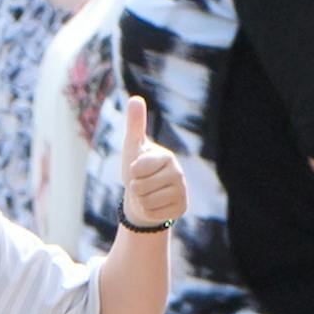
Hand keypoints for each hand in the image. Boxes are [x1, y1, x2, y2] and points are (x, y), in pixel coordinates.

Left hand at [119, 96, 185, 229]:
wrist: (146, 195)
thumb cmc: (138, 169)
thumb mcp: (133, 146)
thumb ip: (134, 123)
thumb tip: (135, 98)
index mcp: (167, 156)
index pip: (136, 169)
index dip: (131, 172)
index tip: (138, 169)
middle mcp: (178, 173)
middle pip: (140, 188)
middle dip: (135, 188)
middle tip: (142, 184)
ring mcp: (182, 192)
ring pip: (146, 202)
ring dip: (141, 201)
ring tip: (147, 194)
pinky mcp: (182, 208)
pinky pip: (153, 215)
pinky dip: (148, 212)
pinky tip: (155, 205)